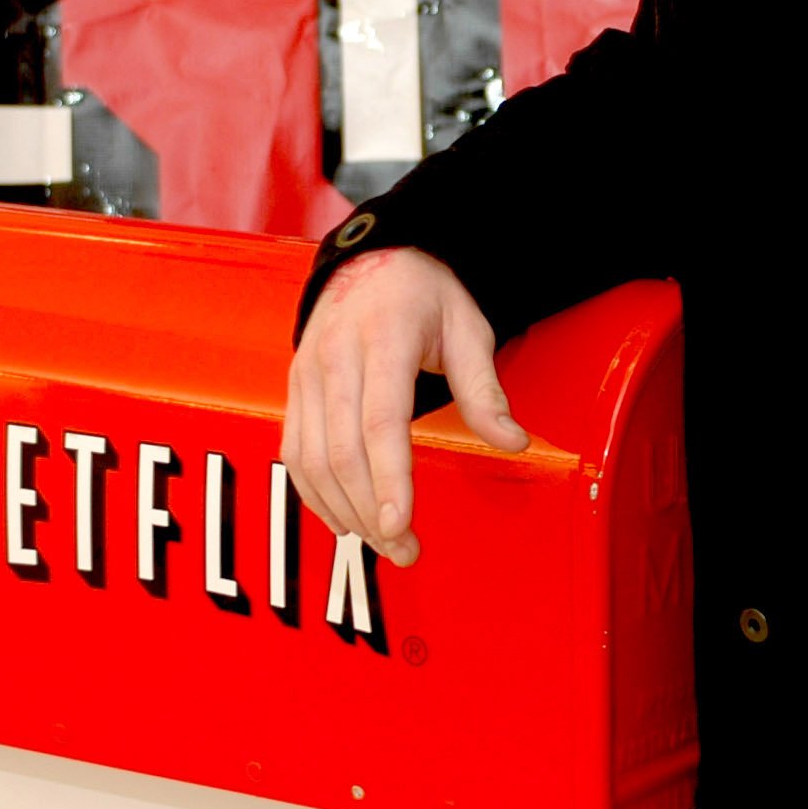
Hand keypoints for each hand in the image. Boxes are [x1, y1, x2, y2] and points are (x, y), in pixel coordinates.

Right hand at [282, 245, 528, 565]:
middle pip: (342, 450)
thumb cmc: (427, 295)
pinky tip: (346, 521)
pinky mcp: (294, 389)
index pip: (380, 421)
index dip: (388, 478)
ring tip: (384, 544)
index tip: (400, 525)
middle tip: (406, 551)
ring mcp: (307, 373)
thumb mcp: (469, 327)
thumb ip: (485, 390)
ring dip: (344, 510)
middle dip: (371, 510)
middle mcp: (335, 356)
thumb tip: (513, 442)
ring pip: (311, 457)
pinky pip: (295, 452)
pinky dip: (315, 494)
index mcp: (384, 338)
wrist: (373, 258)